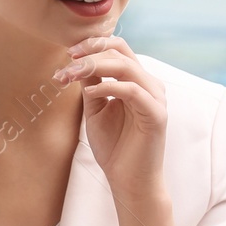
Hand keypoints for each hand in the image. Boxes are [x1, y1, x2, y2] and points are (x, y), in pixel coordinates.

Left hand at [54, 35, 167, 199]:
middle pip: (121, 52)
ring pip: (126, 67)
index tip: (69, 53)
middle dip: (91, 52)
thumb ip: (91, 84)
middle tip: (68, 60)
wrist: (128, 180)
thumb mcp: (96, 108)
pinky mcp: (156, 115)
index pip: (118, 49)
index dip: (93, 44)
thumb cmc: (114, 146)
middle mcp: (149, 85)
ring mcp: (155, 99)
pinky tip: (90, 94)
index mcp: (137, 81)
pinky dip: (108, 88)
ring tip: (72, 74)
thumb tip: (78, 60)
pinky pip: (132, 91)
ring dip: (95, 66)